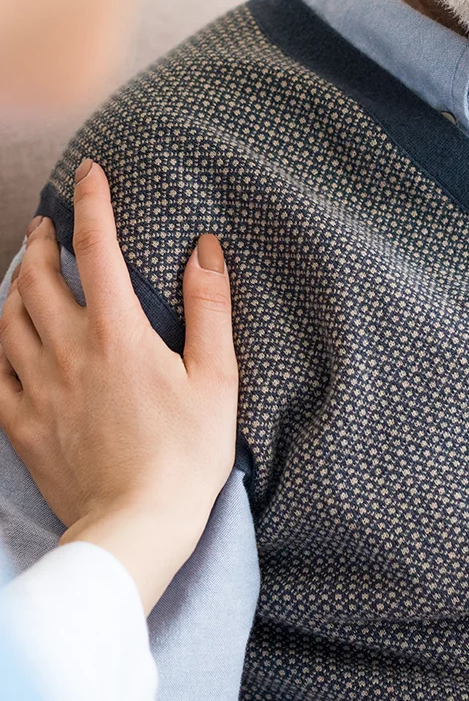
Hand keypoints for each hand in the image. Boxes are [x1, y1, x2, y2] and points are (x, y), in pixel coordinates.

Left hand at [0, 159, 238, 614]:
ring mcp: (38, 387)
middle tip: (46, 223)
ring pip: (9, 317)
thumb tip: (205, 248)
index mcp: (118, 333)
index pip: (98, 248)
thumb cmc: (185, 455)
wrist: (134, 529)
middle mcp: (69, 351)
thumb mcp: (215, 377)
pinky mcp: (21, 423)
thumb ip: (209, 307)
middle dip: (42, 240)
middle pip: (40, 277)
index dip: (93, 202)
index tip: (90, 172)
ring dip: (16, 283)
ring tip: (26, 270)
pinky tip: (6, 336)